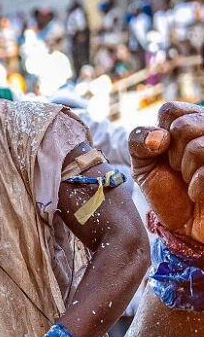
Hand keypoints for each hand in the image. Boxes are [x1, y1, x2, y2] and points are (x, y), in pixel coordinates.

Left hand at [130, 102, 203, 242]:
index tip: (162, 153)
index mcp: (191, 122)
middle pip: (184, 126)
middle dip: (172, 155)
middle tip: (178, 170)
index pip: (170, 110)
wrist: (185, 226)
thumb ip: (139, 141)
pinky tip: (196, 194)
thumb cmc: (167, 191)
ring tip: (189, 181)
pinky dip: (196, 188)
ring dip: (185, 171)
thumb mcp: (143, 165)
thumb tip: (158, 137)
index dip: (158, 135)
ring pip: (199, 148)